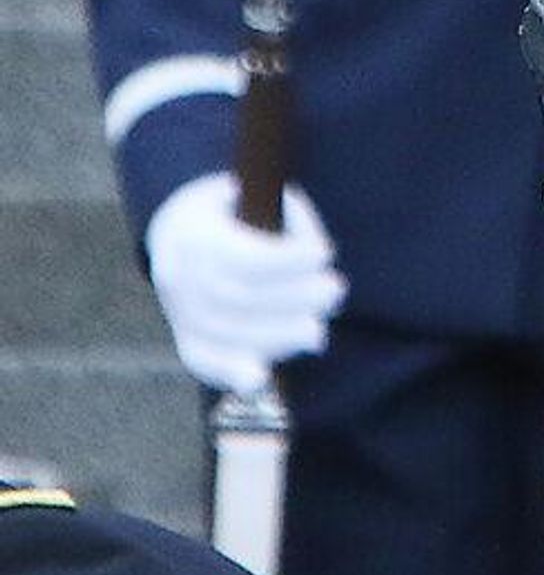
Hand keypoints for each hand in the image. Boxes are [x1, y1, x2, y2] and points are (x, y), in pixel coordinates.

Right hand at [144, 174, 344, 393]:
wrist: (181, 229)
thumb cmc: (237, 209)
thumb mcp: (261, 194)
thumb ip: (290, 222)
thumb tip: (318, 258)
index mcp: (194, 230)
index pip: (242, 255)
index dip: (287, 259)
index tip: (326, 253)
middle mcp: (179, 273)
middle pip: (236, 297)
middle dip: (291, 298)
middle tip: (336, 291)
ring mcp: (177, 309)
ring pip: (223, 332)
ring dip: (276, 336)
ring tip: (317, 332)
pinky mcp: (185, 335)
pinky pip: (201, 359)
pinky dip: (229, 372)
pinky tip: (259, 379)